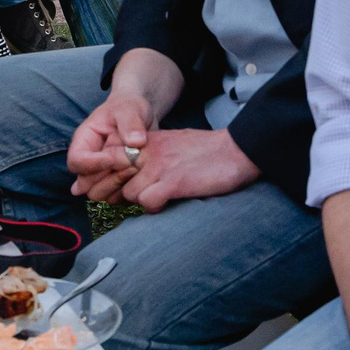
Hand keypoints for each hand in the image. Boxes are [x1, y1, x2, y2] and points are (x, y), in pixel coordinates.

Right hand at [66, 90, 156, 202]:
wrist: (141, 115)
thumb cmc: (130, 107)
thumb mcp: (130, 108)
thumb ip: (131, 123)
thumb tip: (134, 143)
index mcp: (84, 141)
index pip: (76, 162)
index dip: (95, 164)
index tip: (119, 157)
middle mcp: (90, 161)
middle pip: (86, 185)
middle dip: (110, 177)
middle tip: (133, 163)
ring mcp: (102, 174)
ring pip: (101, 194)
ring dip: (120, 185)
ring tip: (139, 167)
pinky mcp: (117, 183)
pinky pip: (117, 198)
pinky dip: (129, 191)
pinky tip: (143, 175)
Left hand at [116, 127, 258, 212]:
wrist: (238, 149)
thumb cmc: (209, 150)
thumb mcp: (174, 142)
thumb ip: (153, 153)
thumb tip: (139, 171)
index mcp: (149, 141)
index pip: (111, 155)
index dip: (112, 174)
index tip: (121, 184)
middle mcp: (149, 151)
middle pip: (114, 176)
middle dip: (120, 190)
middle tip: (137, 196)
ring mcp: (160, 166)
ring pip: (128, 193)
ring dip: (141, 201)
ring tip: (158, 199)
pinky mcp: (174, 182)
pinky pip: (147, 202)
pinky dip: (155, 208)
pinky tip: (167, 203)